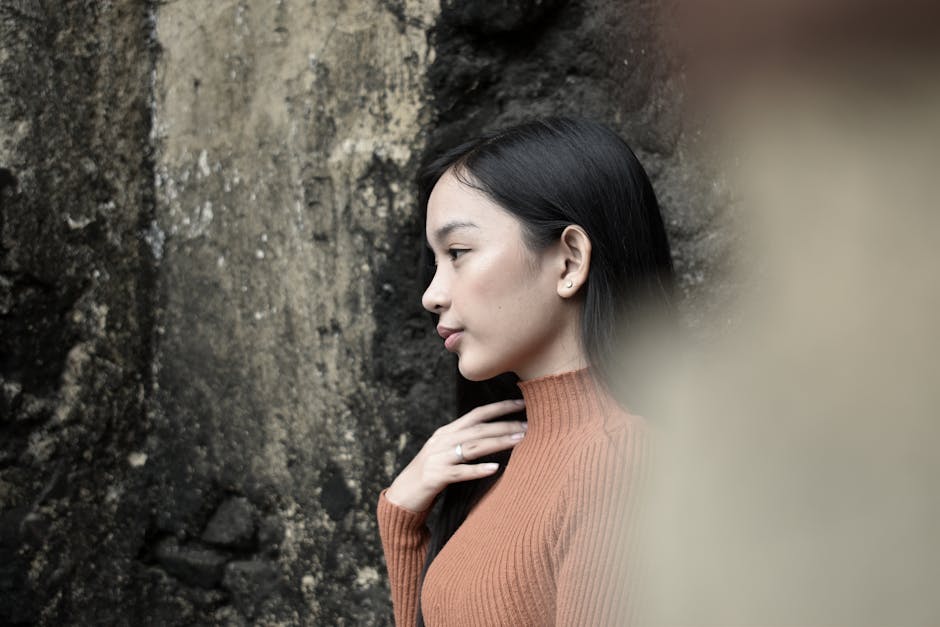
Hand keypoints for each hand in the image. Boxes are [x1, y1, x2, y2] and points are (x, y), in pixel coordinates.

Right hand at [385, 399, 526, 512]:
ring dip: (497, 443)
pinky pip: (460, 472)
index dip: (499, 408)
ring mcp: (438, 458)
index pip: (476, 414)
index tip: (522, 404)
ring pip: (472, 447)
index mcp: (447, 432)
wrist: (403, 495)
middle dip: (505, 425)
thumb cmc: (431, 474)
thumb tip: (495, 437)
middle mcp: (442, 441)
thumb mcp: (447, 453)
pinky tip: (494, 469)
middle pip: (478, 429)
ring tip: (520, 441)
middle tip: (529, 425)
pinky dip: (477, 470)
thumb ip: (466, 443)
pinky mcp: (435, 477)